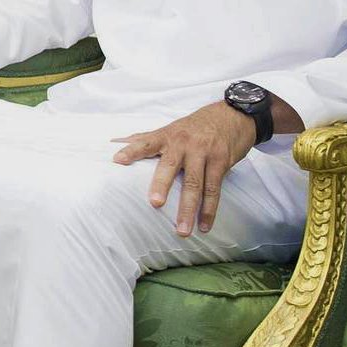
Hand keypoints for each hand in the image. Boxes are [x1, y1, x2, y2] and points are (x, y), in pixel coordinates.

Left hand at [112, 102, 255, 236]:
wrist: (230, 116)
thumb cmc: (194, 127)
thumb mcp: (170, 129)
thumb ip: (145, 138)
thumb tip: (116, 141)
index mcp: (167, 136)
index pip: (145, 142)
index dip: (131, 150)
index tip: (117, 160)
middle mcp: (183, 143)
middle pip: (170, 165)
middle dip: (162, 184)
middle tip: (155, 203)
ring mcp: (203, 152)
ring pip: (195, 184)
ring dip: (189, 209)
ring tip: (182, 231)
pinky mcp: (220, 162)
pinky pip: (214, 189)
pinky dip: (209, 210)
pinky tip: (204, 226)